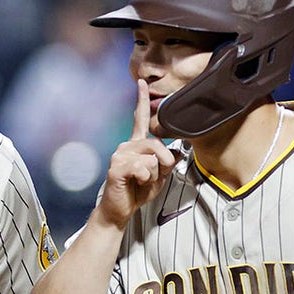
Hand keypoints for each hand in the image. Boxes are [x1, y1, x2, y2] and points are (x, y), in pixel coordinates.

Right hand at [96, 79, 179, 228]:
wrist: (120, 210)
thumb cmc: (136, 191)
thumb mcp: (159, 176)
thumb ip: (167, 162)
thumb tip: (176, 151)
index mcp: (137, 144)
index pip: (140, 118)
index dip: (142, 100)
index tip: (142, 83)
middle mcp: (127, 145)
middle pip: (158, 144)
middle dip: (163, 164)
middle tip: (152, 177)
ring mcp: (120, 154)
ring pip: (152, 159)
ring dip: (152, 175)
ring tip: (140, 181)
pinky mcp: (117, 166)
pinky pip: (143, 168)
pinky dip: (144, 179)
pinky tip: (134, 183)